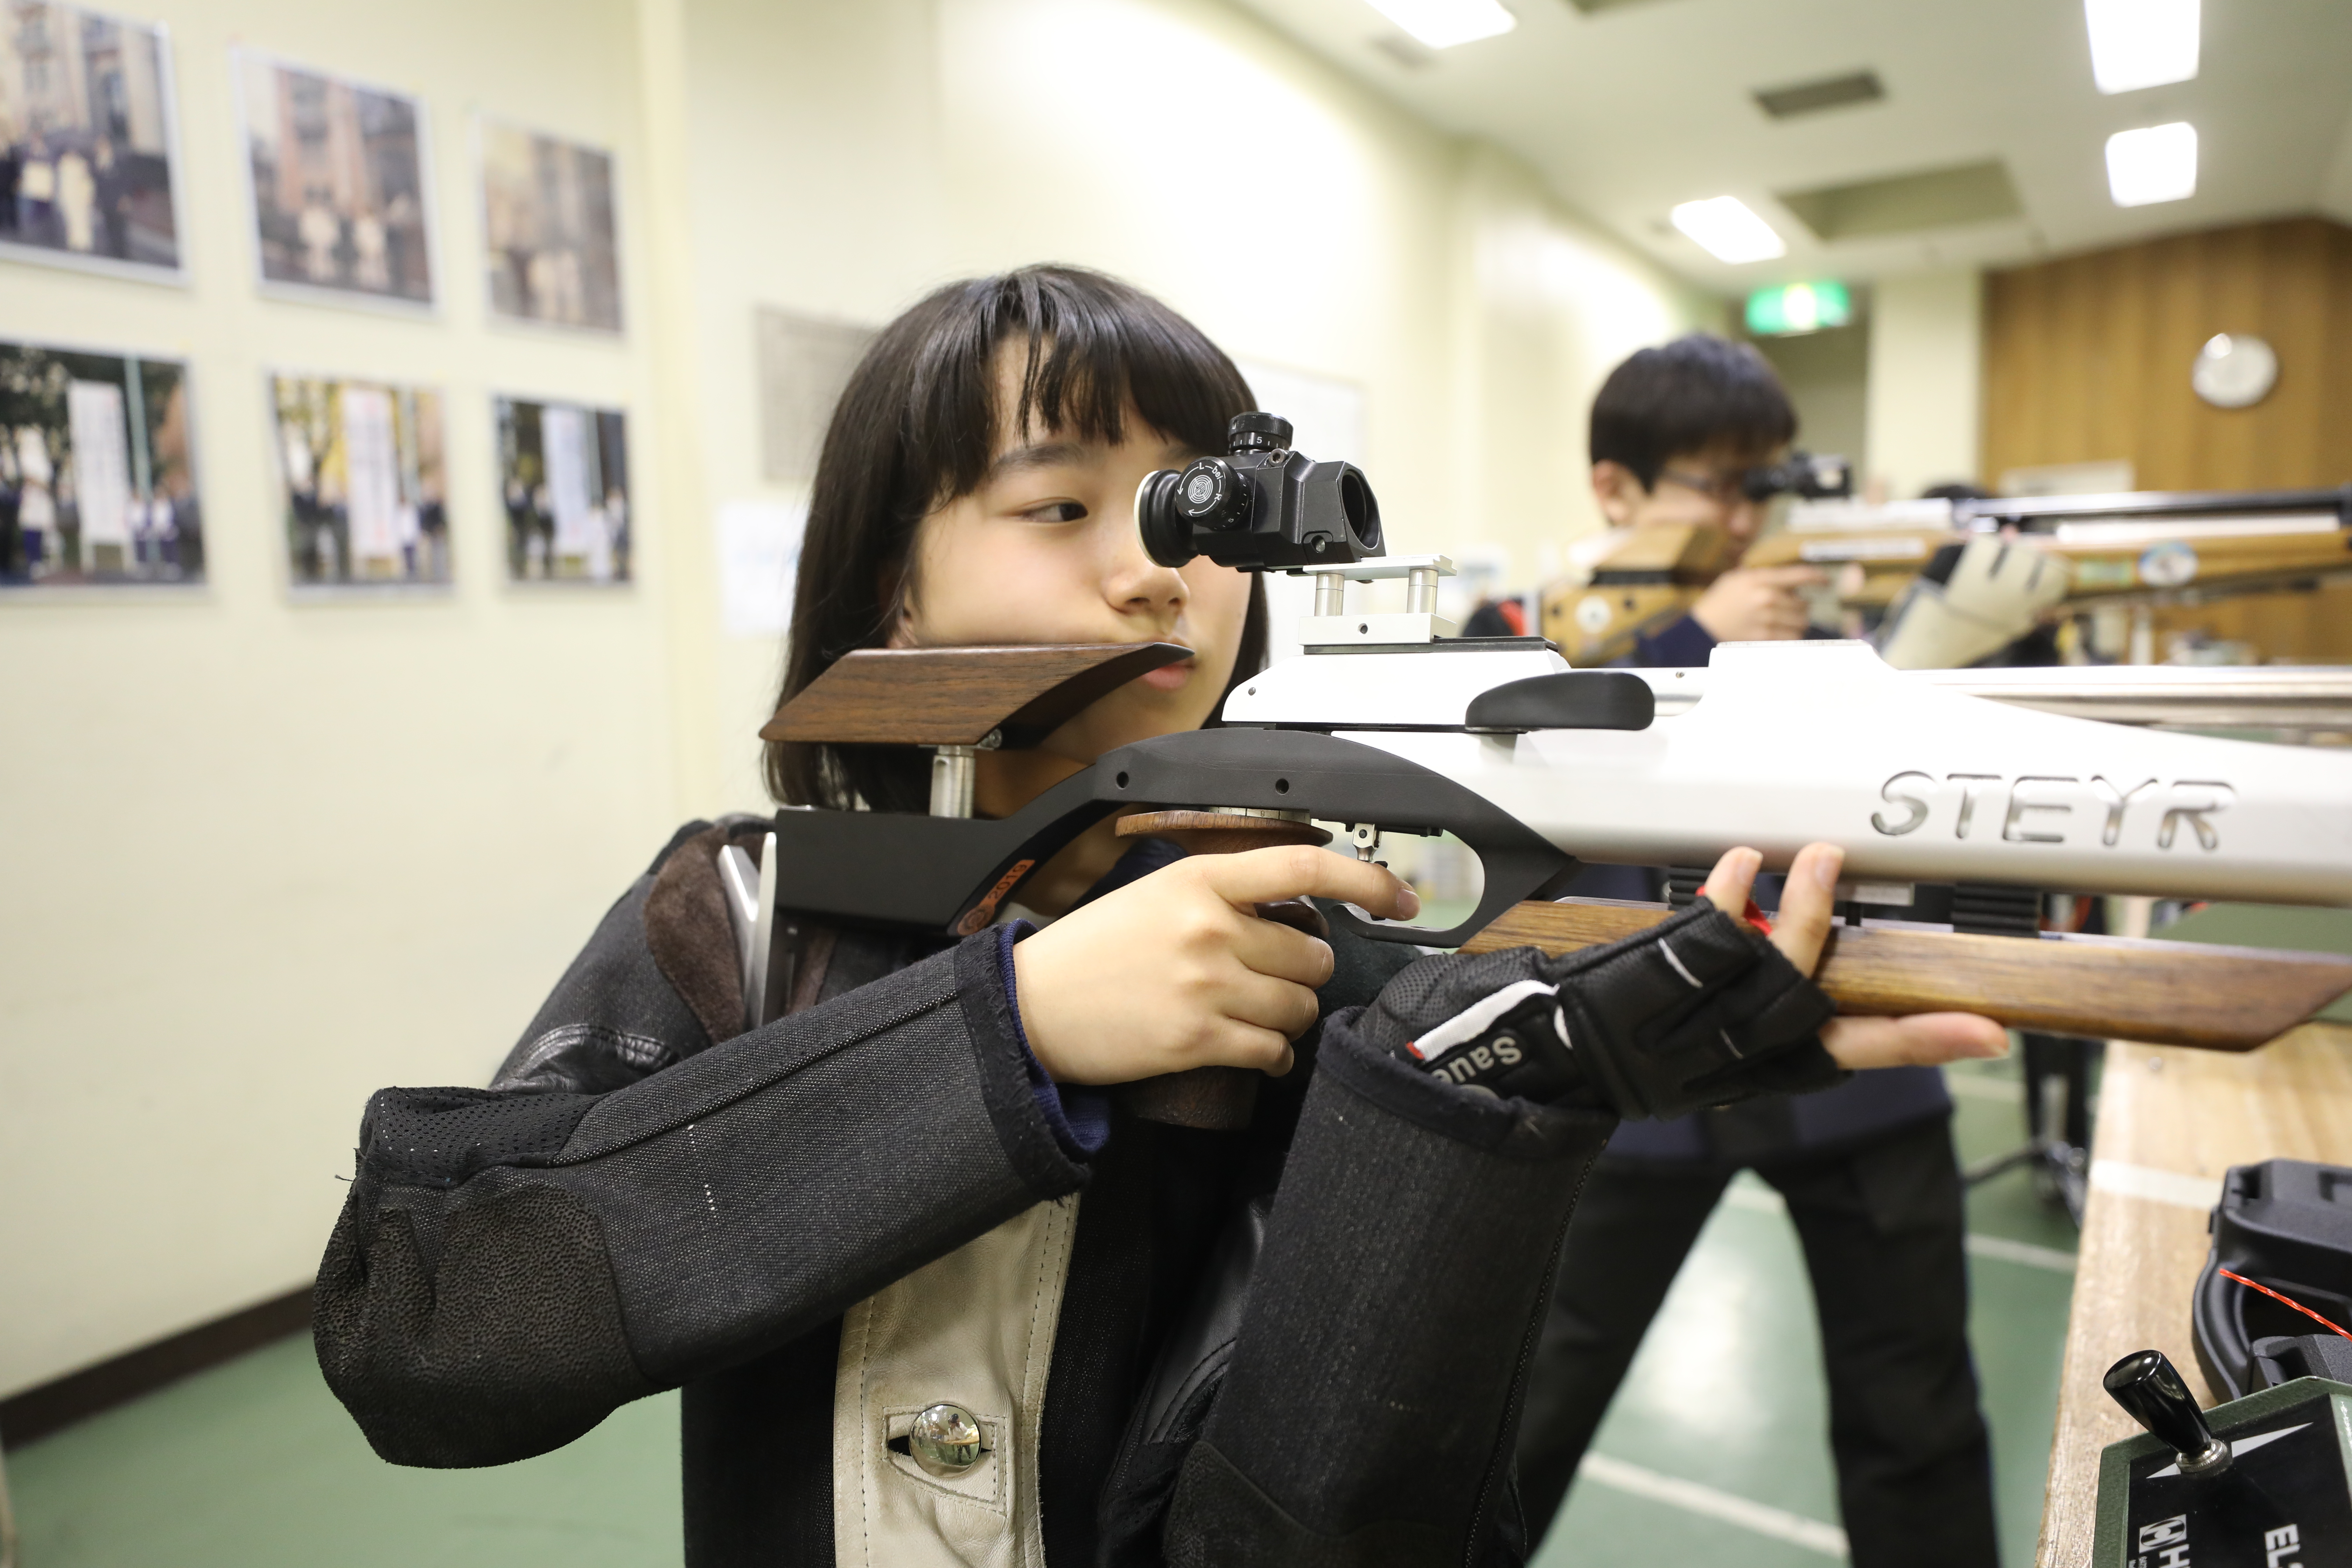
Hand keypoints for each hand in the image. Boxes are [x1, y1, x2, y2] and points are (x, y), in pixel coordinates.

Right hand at [1011, 845, 1418, 1084]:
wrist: (1033, 1006)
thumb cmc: (1092, 951)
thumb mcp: (1156, 893)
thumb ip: (1223, 893)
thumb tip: (1292, 908)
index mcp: (1200, 880)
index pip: (1304, 866)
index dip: (1367, 880)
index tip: (1401, 898)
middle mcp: (1210, 928)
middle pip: (1311, 953)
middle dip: (1302, 971)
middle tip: (1272, 978)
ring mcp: (1206, 986)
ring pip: (1299, 1006)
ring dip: (1290, 1015)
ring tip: (1257, 1015)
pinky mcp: (1198, 1040)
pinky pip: (1272, 1051)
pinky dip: (1273, 1056)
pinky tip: (1257, 1052)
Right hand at [1689, 565, 1823, 643]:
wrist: (1701, 627)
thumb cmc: (1720, 600)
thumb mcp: (1738, 578)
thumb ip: (1765, 576)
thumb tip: (1793, 581)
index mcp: (1760, 580)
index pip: (1799, 575)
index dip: (1817, 577)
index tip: (1825, 581)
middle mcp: (1766, 599)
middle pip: (1803, 603)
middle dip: (1800, 606)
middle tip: (1790, 607)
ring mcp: (1766, 620)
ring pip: (1801, 622)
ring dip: (1797, 621)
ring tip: (1785, 620)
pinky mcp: (1765, 638)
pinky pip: (1792, 637)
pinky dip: (1792, 635)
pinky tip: (1782, 632)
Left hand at [1699, 844, 2008, 1069]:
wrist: (1589, 1063)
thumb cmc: (1675, 1046)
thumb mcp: (1747, 1041)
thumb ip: (1797, 1000)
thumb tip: (1840, 947)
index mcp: (1790, 1059)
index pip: (1872, 1051)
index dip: (1930, 1041)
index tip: (1986, 1033)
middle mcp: (1757, 1045)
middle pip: (1824, 1001)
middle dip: (1846, 938)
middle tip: (1848, 871)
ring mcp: (1714, 1019)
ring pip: (1774, 962)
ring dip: (1799, 903)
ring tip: (1818, 857)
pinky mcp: (1673, 988)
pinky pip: (1707, 934)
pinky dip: (1728, 891)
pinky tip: (1744, 862)